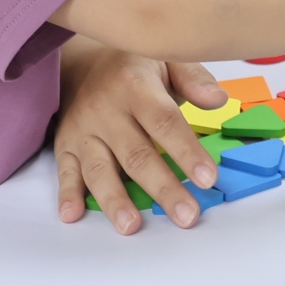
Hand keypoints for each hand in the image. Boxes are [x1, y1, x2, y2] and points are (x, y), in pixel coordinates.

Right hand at [53, 42, 228, 233]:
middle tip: (186, 216)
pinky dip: (68, 194)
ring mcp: (83, 131)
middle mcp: (106, 111)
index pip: (165, 123)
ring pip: (99, 170)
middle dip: (162, 188)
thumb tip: (219, 99)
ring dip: (114, 200)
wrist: (81, 63)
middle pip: (136, 155)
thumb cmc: (133, 68)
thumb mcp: (166, 59)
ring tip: (131, 226)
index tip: (208, 179)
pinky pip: (65, 172)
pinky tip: (72, 214)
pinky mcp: (65, 146)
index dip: (187, 152)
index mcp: (135, 87)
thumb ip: (194, 79)